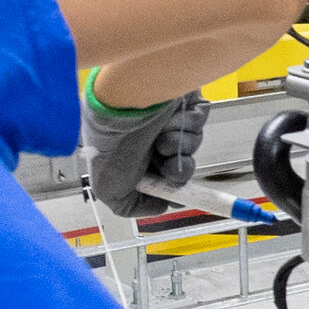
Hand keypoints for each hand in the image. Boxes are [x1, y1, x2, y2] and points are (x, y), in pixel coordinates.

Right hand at [85, 81, 206, 213]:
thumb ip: (132, 206)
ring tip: (161, 137)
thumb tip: (162, 205)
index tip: (175, 195)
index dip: (171, 187)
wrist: (122, 102)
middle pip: (183, 165)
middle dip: (178, 170)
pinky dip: (187, 123)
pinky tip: (169, 119)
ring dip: (179, 145)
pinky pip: (199, 120)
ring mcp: (169, 120)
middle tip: (166, 162)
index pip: (165, 180)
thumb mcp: (109, 190)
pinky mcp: (184, 102)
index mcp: (136, 159)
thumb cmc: (110, 142)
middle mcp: (153, 139)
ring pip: (193, 144)